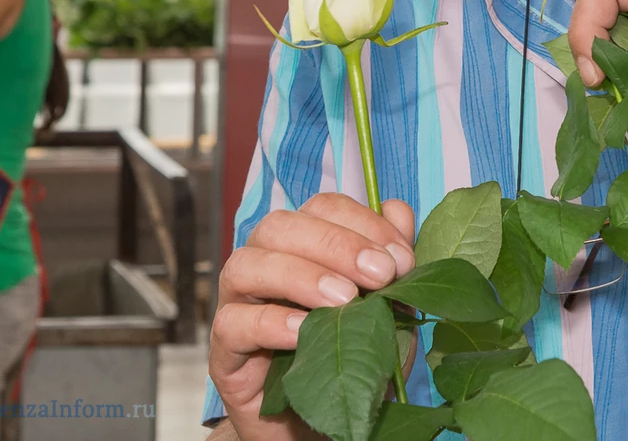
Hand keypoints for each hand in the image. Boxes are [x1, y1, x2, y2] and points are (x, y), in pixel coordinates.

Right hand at [208, 194, 415, 440]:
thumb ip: (393, 261)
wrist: (324, 427)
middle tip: (380, 274)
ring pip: (247, 264)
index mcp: (304, 244)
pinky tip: (305, 333)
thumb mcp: (389, 309)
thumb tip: (398, 211)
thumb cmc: (354, 360)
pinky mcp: (224, 353)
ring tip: (345, 301)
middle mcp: (264, 265)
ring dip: (302, 275)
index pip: (323, 207)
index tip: (402, 259)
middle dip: (336, 244)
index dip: (363, 223)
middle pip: (281, 226)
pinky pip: (232, 324)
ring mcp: (237, 305)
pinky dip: (270, 322)